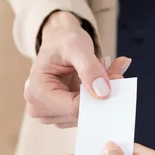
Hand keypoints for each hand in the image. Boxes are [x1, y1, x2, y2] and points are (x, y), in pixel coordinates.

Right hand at [24, 11, 130, 127]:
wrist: (58, 40)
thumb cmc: (63, 40)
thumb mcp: (77, 47)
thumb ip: (90, 69)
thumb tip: (103, 94)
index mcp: (37, 92)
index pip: (74, 108)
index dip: (98, 96)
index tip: (118, 77)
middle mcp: (39, 108)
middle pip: (81, 113)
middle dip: (102, 93)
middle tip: (117, 70)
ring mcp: (50, 114)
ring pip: (87, 114)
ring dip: (102, 94)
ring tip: (108, 69)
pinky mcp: (62, 114)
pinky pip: (87, 112)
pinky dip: (98, 96)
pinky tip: (103, 78)